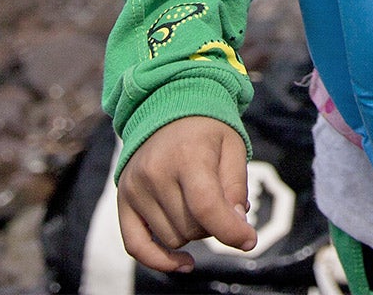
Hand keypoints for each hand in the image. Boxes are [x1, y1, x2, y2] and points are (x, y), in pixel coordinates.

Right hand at [117, 116, 256, 273]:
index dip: (230, 230)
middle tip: (218, 200)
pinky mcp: (123, 201)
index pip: (206, 206)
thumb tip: (236, 226)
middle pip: (192, 226)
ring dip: (191, 232)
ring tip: (196, 203)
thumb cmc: (208, 131)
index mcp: (187, 155)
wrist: (167, 109)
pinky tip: (184, 263)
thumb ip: (236, 186)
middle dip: (213, 223)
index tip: (249, 240)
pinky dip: (160, 260)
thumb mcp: (233, 147)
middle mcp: (155, 173)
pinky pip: (136, 246)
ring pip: (172, 238)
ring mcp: (135, 188)